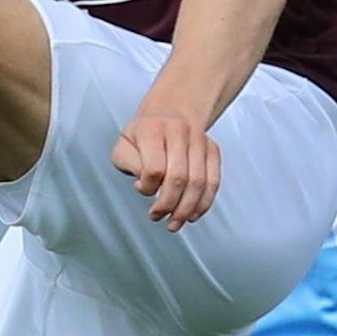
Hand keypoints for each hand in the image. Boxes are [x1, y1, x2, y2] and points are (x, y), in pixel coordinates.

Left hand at [110, 114, 221, 231]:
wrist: (167, 112)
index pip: (154, 168)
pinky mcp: (212, 149)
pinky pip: (213, 181)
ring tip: (175, 222)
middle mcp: (178, 131)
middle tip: (158, 217)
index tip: (140, 189)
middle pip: (179, 177)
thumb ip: (128, 164)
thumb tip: (144, 183)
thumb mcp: (123, 145)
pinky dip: (204, 202)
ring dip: (187, 209)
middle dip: (168, 204)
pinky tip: (193, 213)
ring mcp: (199, 139)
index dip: (147, 187)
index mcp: (152, 129)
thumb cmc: (143, 135)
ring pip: (199, 182)